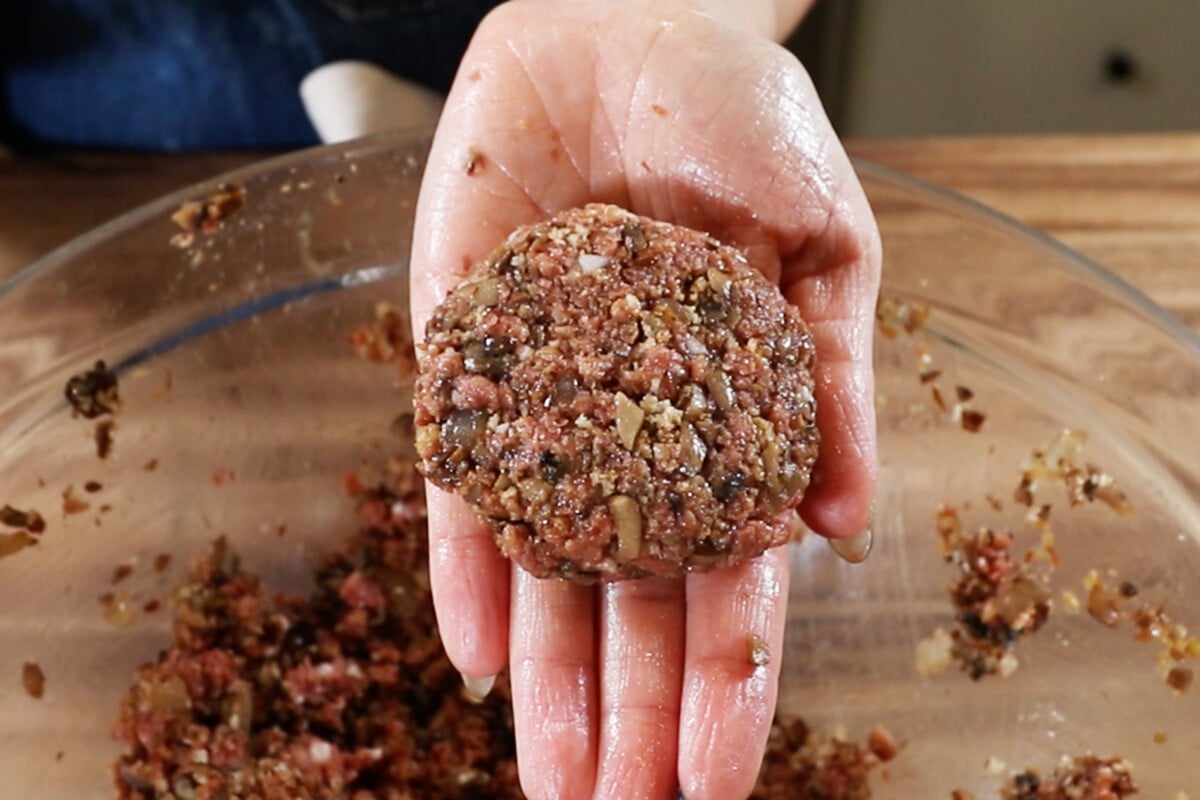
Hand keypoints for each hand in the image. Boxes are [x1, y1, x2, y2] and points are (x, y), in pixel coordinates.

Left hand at [409, 1, 880, 797]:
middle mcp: (639, 430)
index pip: (731, 576)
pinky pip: (459, 479)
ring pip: (546, 567)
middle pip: (632, 600)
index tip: (720, 776)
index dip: (728, 679)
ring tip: (553, 784)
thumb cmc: (739, 115)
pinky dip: (464, 562)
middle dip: (629, 712)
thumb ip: (829, 378)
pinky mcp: (466, 359)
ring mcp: (549, 404)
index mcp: (733, 416)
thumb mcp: (824, 238)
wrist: (626, 20)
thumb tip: (840, 527)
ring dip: (547, 679)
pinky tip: (471, 653)